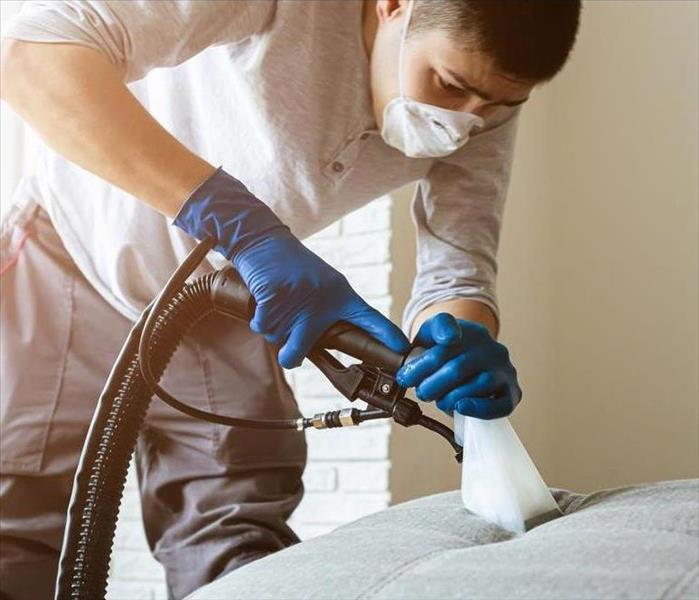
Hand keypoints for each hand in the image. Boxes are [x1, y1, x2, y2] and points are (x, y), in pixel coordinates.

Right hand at [233, 229, 408, 367]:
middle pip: (301, 350)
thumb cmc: (291, 266)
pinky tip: (266, 298)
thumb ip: (327, 312)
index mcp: (339, 294)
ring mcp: (297, 300)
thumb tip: (321, 344)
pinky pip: (262, 326)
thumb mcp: (320, 284)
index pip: (369, 317)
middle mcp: (322, 300)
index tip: (403, 348)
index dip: (387, 335)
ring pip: (277, 338)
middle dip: (292, 354)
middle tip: (290, 348)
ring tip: (278, 301)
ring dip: (273, 326)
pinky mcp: (274, 297)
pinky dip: (259, 317)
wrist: (263, 240)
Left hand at [396, 313, 520, 418]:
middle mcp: (489, 345)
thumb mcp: (428, 342)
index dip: (427, 355)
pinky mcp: (512, 391)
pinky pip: (501, 404)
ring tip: (440, 400)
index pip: (444, 330)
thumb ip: (417, 346)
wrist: (469, 366)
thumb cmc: (444, 356)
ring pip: (478, 385)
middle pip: (457, 367)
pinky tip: (461, 407)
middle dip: (431, 385)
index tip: (408, 374)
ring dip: (451, 398)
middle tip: (420, 392)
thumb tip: (411, 366)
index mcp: (467, 329)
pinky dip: (479, 408)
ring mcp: (503, 368)